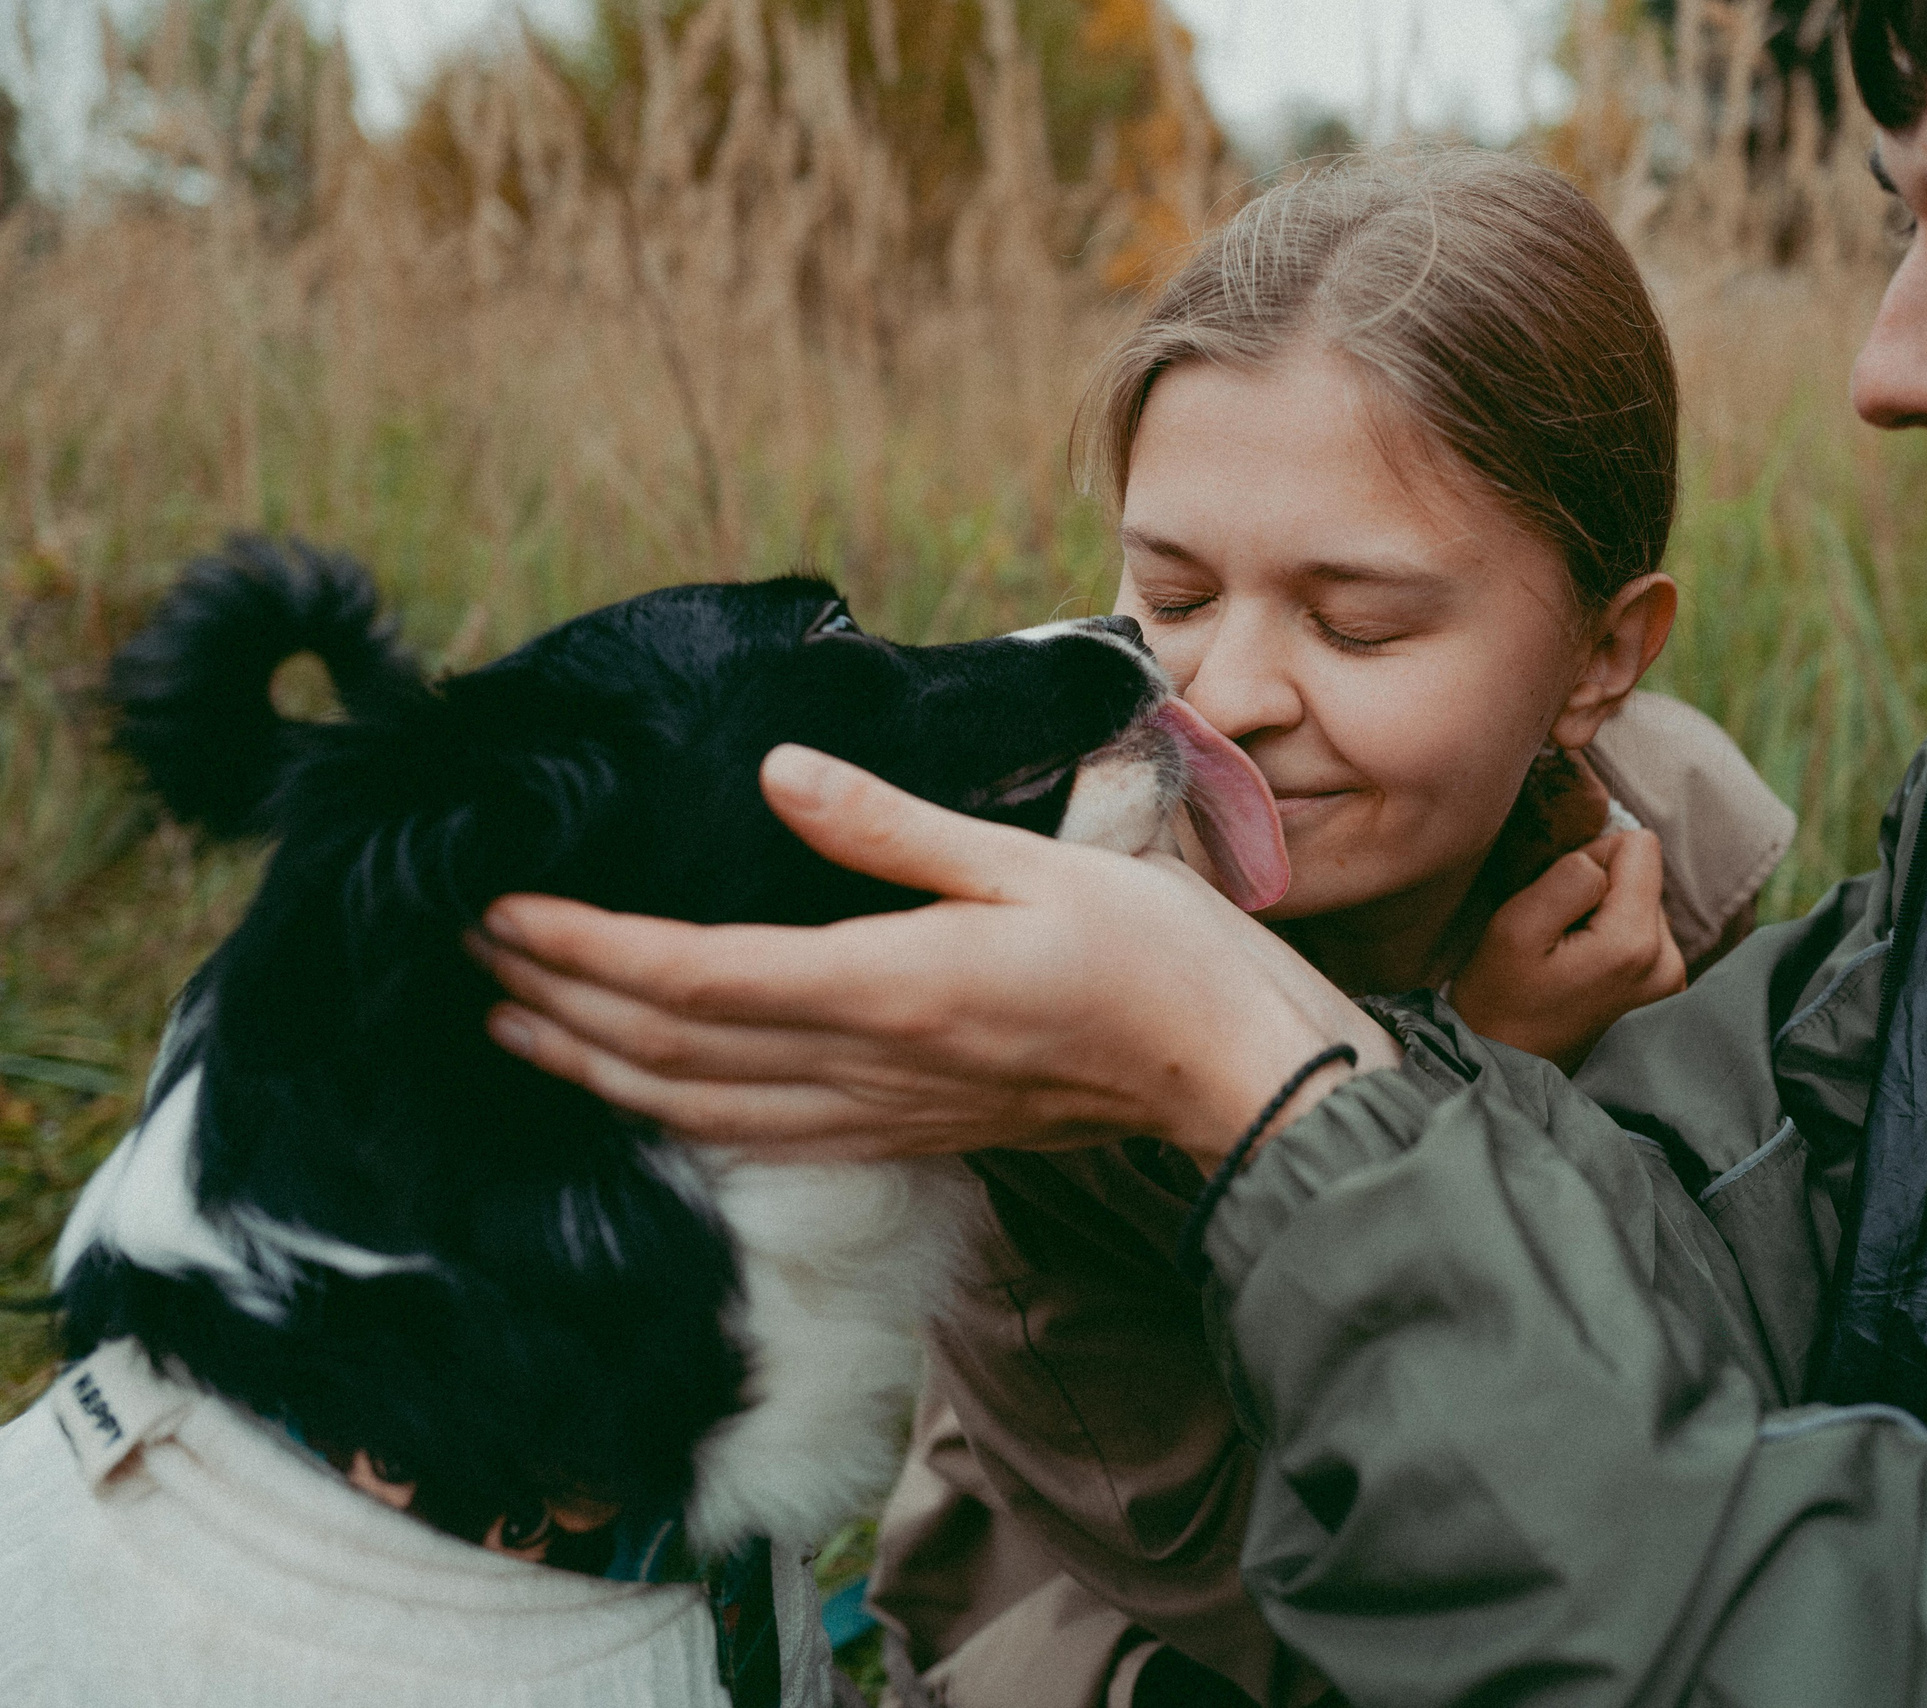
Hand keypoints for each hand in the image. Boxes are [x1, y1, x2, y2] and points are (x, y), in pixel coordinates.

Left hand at [472, 745, 1394, 1168]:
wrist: (1234, 1075)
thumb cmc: (1157, 957)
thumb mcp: (1033, 862)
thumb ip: (892, 826)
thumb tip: (776, 775)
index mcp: (895, 986)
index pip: (695, 976)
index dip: (584, 948)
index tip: (500, 909)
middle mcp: (870, 1066)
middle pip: (670, 1051)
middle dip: (556, 1004)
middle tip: (467, 955)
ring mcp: (884, 1114)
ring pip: (700, 1111)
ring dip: (595, 1069)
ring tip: (512, 1027)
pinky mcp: (907, 1135)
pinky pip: (761, 1138)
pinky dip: (675, 1115)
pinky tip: (642, 1093)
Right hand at [1447, 830, 1684, 1072]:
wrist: (1509, 1070)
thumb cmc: (1501, 1002)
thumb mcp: (1516, 927)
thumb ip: (1569, 876)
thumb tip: (1603, 858)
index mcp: (1636, 943)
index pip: (1639, 847)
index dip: (1591, 858)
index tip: (1558, 901)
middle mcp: (1670, 963)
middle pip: (1644, 877)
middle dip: (1599, 892)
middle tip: (1557, 936)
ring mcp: (1672, 983)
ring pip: (1642, 905)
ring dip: (1604, 918)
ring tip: (1567, 958)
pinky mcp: (1664, 995)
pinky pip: (1644, 936)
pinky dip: (1612, 943)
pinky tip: (1582, 974)